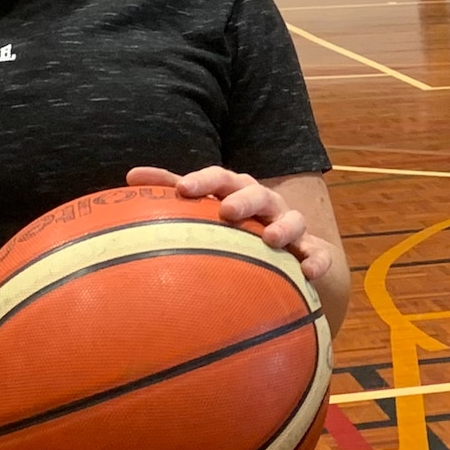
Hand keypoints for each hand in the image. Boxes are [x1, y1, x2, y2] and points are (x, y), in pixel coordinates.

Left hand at [125, 165, 337, 284]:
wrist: (281, 249)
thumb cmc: (232, 226)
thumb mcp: (204, 209)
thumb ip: (169, 192)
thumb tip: (130, 177)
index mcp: (236, 191)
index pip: (219, 178)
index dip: (203, 181)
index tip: (182, 191)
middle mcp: (265, 204)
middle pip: (257, 193)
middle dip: (244, 200)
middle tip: (227, 212)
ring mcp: (289, 226)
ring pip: (292, 219)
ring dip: (284, 226)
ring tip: (270, 239)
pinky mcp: (311, 250)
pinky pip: (319, 253)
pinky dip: (317, 261)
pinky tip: (309, 273)